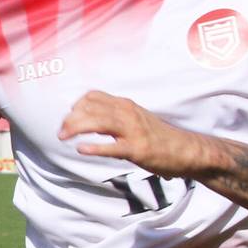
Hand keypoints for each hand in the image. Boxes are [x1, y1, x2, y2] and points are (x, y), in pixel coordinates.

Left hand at [59, 89, 205, 176]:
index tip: (68, 118)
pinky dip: (95, 147)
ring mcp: (133, 130)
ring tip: (63, 137)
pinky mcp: (138, 149)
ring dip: (76, 128)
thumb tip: (88, 117)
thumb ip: (115, 116)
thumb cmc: (159, 137)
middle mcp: (128, 113)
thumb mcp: (136, 118)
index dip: (76, 106)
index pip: (93, 96)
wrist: (187, 150)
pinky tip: (81, 149)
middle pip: (90, 108)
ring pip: (98, 122)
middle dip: (70, 119)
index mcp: (126, 105)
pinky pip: (113, 147)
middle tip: (60, 133)